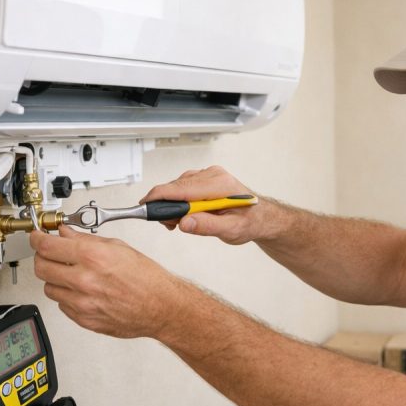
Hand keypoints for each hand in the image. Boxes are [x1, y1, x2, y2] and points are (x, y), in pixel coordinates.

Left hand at [30, 226, 188, 338]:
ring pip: (48, 288)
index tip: (37, 237)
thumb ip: (87, 240)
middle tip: (50, 254)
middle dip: (42, 257)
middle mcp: (85, 280)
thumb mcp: (118, 248)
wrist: (161, 308)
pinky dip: (67, 296)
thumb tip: (66, 234)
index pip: (47, 246)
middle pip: (41, 267)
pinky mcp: (84, 319)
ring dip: (55, 278)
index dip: (37, 239)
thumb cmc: (147, 279)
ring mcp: (82, 302)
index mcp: (93, 257)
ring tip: (71, 274)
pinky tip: (82, 290)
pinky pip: (62, 305)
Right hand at [141, 166, 268, 243]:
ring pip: (177, 186)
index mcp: (220, 184)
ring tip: (178, 222)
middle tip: (169, 225)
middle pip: (176, 186)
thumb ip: (208, 227)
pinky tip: (183, 214)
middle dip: (165, 205)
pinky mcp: (205, 179)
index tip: (144, 205)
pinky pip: (183, 186)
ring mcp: (208, 175)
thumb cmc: (250, 222)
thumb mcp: (231, 231)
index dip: (159, 196)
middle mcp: (213, 175)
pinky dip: (178, 201)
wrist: (261, 217)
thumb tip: (184, 222)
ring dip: (172, 204)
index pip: (182, 188)